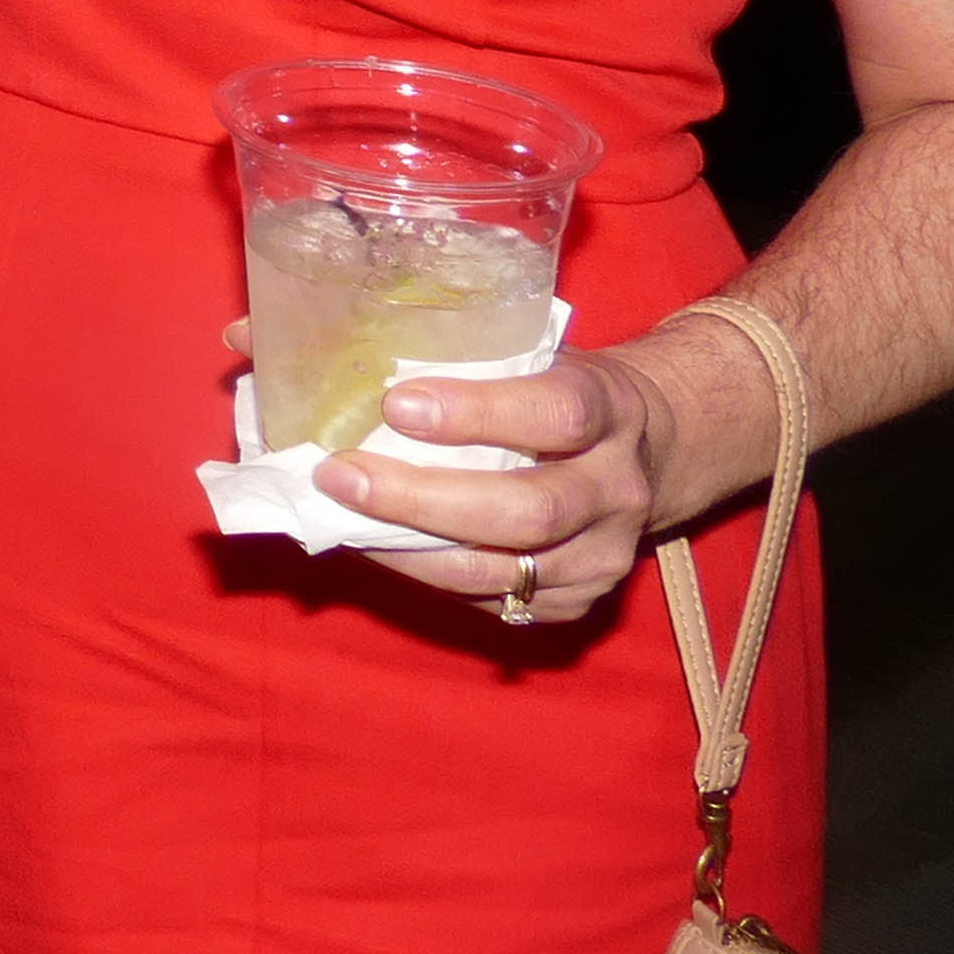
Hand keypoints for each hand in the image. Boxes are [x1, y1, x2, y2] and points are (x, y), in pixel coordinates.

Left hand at [328, 316, 769, 628]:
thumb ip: (454, 359)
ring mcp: (604, 554)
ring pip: (504, 569)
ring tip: (338, 513)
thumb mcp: (529, 353)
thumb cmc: (555, 388)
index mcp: (609, 409)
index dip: (477, 412)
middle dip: (421, 498)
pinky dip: (426, 574)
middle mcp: (617, 489)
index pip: (557, 414)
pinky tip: (375, 544)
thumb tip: (305, 355)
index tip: (396, 404)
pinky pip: (494, 600)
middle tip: (340, 475)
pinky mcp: (579, 600)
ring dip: (408, 547)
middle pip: (527, 511)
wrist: (648, 449)